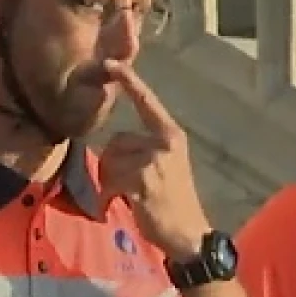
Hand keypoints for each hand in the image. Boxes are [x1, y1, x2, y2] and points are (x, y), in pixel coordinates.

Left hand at [96, 60, 211, 258]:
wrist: (188, 232)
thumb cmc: (171, 201)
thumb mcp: (163, 167)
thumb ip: (143, 150)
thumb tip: (112, 147)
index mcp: (171, 136)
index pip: (147, 102)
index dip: (129, 82)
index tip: (112, 64)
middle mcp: (165, 142)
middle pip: (114, 142)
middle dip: (112, 166)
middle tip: (128, 187)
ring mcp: (154, 161)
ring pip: (108, 162)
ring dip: (109, 182)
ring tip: (129, 196)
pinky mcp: (142, 180)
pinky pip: (110, 181)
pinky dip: (107, 196)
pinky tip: (119, 205)